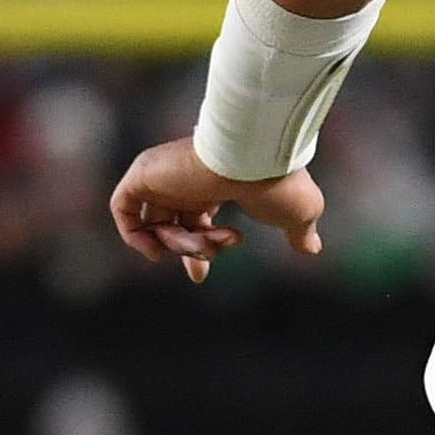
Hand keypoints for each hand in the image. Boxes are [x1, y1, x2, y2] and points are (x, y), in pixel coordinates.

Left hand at [109, 137, 323, 284]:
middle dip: (188, 254)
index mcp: (215, 183)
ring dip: (179, 246)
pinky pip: (121, 207)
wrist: (256, 157)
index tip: (200, 277)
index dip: (196, 251)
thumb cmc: (278, 183)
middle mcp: (186, 178)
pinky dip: (133, 234)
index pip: (194, 219)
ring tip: (203, 240)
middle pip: (172, 226)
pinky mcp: (144, 173)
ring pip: (154, 224)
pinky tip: (156, 247)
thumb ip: (301, 231)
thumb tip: (312, 248)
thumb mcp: (298, 212)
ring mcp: (163, 174)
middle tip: (200, 273)